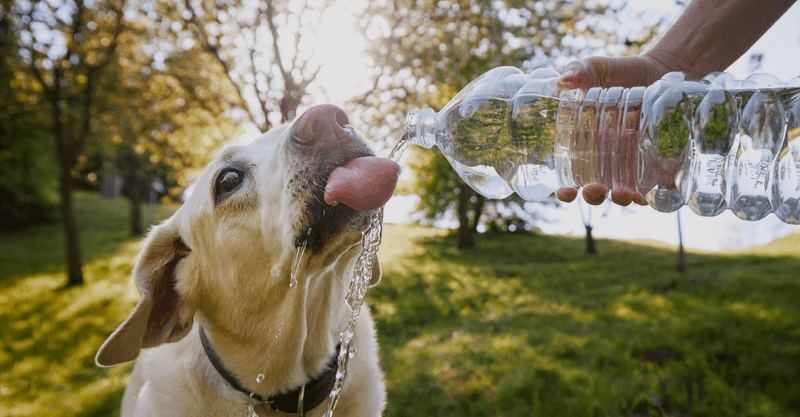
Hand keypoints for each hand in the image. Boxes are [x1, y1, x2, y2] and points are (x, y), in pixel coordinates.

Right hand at [554, 55, 673, 205]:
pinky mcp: (660, 163)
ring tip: (622, 194)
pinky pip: (654, 187)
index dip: (565, 190)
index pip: (570, 176)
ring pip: (624, 193)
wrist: (663, 70)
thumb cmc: (623, 72)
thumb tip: (563, 81)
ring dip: (621, 199)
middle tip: (594, 189)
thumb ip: (579, 71)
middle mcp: (607, 160)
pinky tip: (648, 196)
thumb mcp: (598, 69)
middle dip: (594, 196)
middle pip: (596, 191)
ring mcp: (633, 164)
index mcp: (585, 145)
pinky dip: (651, 196)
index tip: (565, 192)